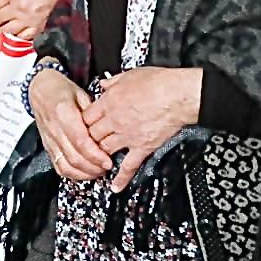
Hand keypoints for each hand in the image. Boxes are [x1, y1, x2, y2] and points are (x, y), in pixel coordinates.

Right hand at [30, 69, 112, 181]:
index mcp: (63, 112)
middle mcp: (54, 128)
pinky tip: (84, 173)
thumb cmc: (61, 89)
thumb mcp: (81, 93)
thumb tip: (108, 129)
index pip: (80, 141)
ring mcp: (49, 139)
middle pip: (74, 157)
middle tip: (107, 167)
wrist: (40, 88)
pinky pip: (58, 166)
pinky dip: (73, 174)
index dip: (95, 155)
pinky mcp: (48, 146)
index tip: (108, 161)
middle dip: (93, 167)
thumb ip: (94, 112)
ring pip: (65, 165)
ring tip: (98, 172)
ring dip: (84, 173)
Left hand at [81, 67, 202, 191]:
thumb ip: (112, 82)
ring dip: (99, 154)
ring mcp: (127, 136)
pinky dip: (121, 178)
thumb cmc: (158, 82)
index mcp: (109, 102)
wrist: (178, 94)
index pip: (85, 116)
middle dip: (88, 138)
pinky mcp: (142, 147)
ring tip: (97, 158)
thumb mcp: (128, 75)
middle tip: (88, 142)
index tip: (82, 123)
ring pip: (103, 149)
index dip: (82, 121)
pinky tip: (115, 186)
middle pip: (91, 134)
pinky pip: (129, 165)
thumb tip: (104, 84)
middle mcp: (115, 120)